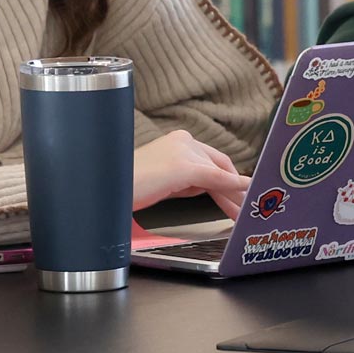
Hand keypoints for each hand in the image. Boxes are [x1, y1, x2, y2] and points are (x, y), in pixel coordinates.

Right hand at [132, 129, 251, 219]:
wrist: (109, 189)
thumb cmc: (130, 187)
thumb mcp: (166, 181)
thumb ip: (188, 181)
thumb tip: (210, 187)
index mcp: (178, 140)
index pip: (211, 160)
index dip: (227, 178)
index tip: (237, 194)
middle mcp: (184, 140)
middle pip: (218, 165)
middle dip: (233, 188)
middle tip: (245, 206)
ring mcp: (184, 151)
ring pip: (218, 172)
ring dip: (233, 193)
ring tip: (243, 211)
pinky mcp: (184, 166)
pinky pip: (215, 177)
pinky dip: (231, 185)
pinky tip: (244, 192)